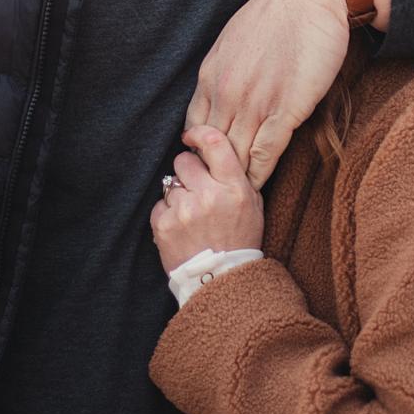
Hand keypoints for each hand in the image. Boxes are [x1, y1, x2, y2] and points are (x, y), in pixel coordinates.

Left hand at [149, 127, 263, 273]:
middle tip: (197, 190)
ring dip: (178, 196)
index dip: (199, 133)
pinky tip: (181, 228)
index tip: (192, 136)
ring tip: (192, 217)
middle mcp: (208, 195)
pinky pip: (160, 206)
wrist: (221, 280)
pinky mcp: (164, 225)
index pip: (214, 142)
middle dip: (188, 172)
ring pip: (171, 184)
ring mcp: (184, 211)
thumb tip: (214, 148)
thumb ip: (236, 175)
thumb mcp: (253, 204)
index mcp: (234, 187)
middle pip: (184, 160)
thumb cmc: (240, 239)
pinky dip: (167, 215)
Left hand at [189, 0, 350, 187]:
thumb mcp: (234, 40)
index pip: (194, 127)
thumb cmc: (278, 12)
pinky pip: (266, 153)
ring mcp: (255, 103)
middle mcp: (227, 93)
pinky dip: (259, 175)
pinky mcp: (286, 109)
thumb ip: (225, 70)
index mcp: (211, 75)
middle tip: (211, 197)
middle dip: (210, 174)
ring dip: (233, 182)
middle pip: (210, 149)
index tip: (202, 170)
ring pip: (236, 157)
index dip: (198, 153)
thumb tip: (221, 88)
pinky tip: (256, 190)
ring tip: (231, 205)